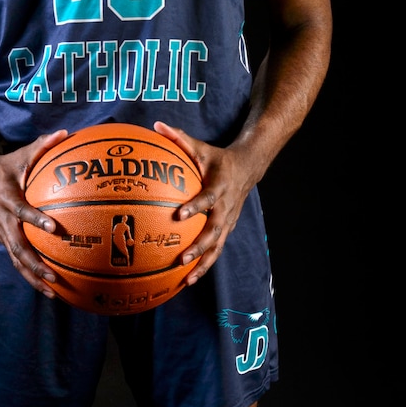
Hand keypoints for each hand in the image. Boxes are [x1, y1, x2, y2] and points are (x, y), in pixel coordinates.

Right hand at [0, 129, 67, 296]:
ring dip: (32, 276)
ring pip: (16, 260)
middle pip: (17, 247)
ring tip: (52, 291)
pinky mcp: (5, 239)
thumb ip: (43, 145)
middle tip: (53, 274)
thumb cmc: (7, 165)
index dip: (36, 219)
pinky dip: (30, 274)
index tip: (53, 227)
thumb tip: (65, 133)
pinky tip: (48, 287)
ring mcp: (2, 232)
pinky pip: (17, 260)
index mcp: (7, 198)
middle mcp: (3, 219)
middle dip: (34, 263)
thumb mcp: (23, 153)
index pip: (21, 211)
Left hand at [153, 121, 252, 283]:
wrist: (248, 168)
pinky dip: (205, 265)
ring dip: (203, 264)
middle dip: (199, 246)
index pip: (208, 199)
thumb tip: (156, 125)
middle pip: (215, 231)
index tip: (180, 215)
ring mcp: (228, 221)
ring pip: (217, 247)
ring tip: (187, 280)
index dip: (196, 207)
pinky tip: (188, 280)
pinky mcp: (227, 229)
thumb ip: (179, 138)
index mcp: (219, 187)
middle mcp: (225, 208)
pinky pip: (216, 250)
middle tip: (182, 258)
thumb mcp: (201, 146)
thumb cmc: (218, 158)